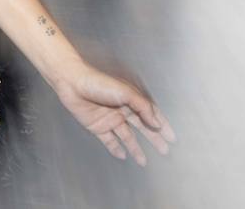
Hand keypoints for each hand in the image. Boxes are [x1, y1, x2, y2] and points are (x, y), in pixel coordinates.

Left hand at [53, 61, 174, 165]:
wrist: (72, 83)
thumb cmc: (99, 83)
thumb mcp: (125, 93)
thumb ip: (142, 107)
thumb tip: (156, 123)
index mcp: (130, 100)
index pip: (150, 114)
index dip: (162, 125)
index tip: (172, 137)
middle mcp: (122, 110)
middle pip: (142, 127)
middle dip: (154, 139)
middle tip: (164, 150)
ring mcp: (110, 119)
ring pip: (127, 137)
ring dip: (136, 148)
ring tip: (144, 161)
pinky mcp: (97, 126)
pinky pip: (109, 140)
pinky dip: (116, 148)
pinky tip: (122, 155)